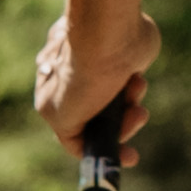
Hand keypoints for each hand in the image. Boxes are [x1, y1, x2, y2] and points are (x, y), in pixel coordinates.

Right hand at [36, 7, 150, 161]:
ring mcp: (99, 75)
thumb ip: (70, 137)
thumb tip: (82, 147)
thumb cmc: (84, 75)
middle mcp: (75, 87)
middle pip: (102, 123)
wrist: (109, 34)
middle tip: (137, 117)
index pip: (77, 135)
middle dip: (122, 124)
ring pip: (119, 107)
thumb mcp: (63, 117)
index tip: (130, 157)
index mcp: (54, 99)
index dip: (103, 148)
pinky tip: (136, 76)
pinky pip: (132, 88)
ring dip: (131, 104)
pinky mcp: (120, 63)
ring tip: (134, 88)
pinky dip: (136, 87)